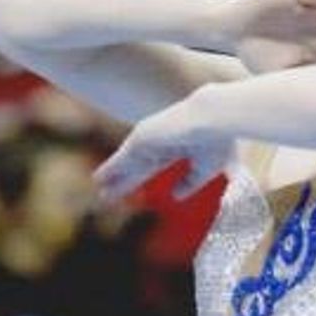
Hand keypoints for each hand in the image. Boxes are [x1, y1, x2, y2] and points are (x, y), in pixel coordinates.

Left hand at [95, 94, 231, 202]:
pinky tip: (98, 179)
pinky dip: (110, 169)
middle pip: (136, 167)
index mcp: (173, 146)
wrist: (214, 118)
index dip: (140, 179)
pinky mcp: (141, 138)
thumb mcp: (205, 167)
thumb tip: (175, 197)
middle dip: (123, 182)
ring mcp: (149, 139)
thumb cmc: (217, 138)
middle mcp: (158, 142)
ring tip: (99, 190)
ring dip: (113, 178)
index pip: (151, 166)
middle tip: (108, 196)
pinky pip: (121, 159)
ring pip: (127, 164)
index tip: (133, 194)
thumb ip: (190, 182)